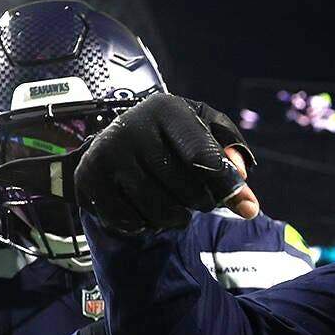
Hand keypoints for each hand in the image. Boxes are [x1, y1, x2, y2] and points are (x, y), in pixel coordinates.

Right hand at [75, 94, 258, 234]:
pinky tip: (146, 207)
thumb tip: (246, 203)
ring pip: (158, 211)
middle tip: (197, 196)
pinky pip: (130, 222)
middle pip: (184, 191)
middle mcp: (131, 126)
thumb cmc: (177, 138)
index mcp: (166, 109)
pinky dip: (145, 224)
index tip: (242, 201)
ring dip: (175, 218)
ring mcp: (106, 153)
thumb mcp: (209, 136)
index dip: (225, 186)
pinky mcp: (88, 178)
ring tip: (174, 203)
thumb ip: (232, 161)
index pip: (202, 158)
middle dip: (201, 202)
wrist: (123, 140)